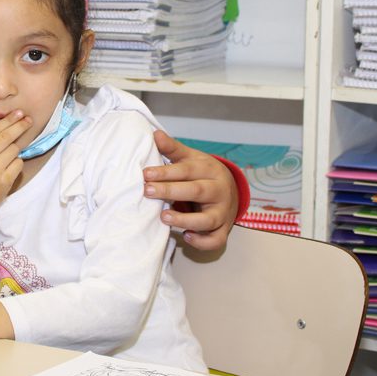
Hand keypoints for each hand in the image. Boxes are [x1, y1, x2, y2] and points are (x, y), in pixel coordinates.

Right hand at [0, 110, 31, 211]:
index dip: (7, 120)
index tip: (18, 113)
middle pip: (6, 137)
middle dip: (19, 126)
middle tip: (28, 119)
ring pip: (14, 150)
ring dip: (15, 149)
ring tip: (8, 153)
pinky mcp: (5, 180)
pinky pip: (18, 163)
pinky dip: (17, 162)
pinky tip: (9, 166)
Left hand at [143, 130, 238, 250]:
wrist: (231, 189)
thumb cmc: (202, 173)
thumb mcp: (190, 158)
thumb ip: (172, 149)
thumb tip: (155, 134)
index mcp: (209, 170)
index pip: (187, 170)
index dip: (166, 172)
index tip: (145, 174)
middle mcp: (218, 190)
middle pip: (196, 191)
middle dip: (170, 191)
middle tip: (147, 191)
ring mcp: (223, 212)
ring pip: (208, 219)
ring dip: (186, 220)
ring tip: (163, 217)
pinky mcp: (223, 229)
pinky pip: (216, 240)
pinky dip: (202, 241)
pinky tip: (185, 237)